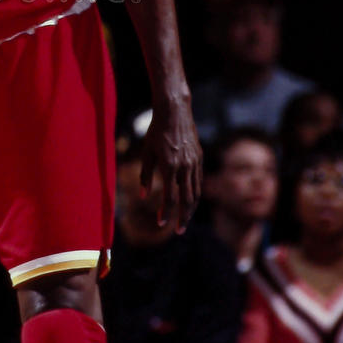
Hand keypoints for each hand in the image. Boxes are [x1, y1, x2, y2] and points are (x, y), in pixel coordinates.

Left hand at [140, 99, 201, 232]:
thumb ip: (145, 175)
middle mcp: (185, 166)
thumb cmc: (156, 131)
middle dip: (183, 218)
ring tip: (184, 220)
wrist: (175, 111)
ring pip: (196, 192)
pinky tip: (190, 200)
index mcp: (170, 166)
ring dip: (191, 209)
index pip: (170, 197)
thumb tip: (142, 196)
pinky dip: (195, 193)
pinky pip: (198, 180)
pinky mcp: (200, 157)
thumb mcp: (146, 152)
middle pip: (187, 200)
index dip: (166, 212)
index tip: (161, 223)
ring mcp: (195, 162)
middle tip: (179, 231)